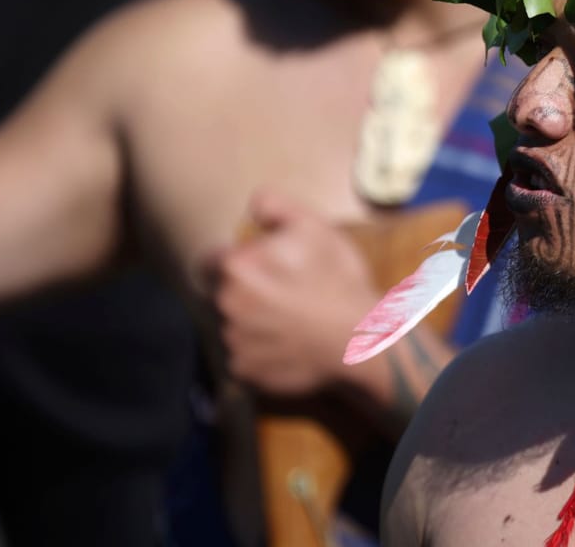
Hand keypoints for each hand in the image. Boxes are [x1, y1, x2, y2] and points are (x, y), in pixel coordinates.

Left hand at [212, 189, 377, 395]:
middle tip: (286, 294)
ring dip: (254, 322)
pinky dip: (261, 352)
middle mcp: (226, 304)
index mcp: (236, 266)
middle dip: (249, 291)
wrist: (359, 337)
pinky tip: (288, 344)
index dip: (242, 261)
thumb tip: (253, 205)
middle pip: (226, 292)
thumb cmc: (338, 279)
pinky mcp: (245, 370)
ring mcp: (234, 340)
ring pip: (235, 325)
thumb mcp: (315, 227)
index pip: (216, 258)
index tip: (267, 269)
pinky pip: (245, 357)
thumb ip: (276, 206)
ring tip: (290, 321)